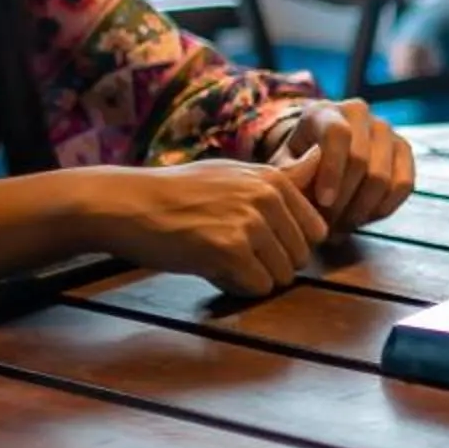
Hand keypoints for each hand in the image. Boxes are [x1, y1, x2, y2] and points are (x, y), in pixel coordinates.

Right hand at [92, 160, 329, 297]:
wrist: (127, 204)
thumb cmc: (179, 193)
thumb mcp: (235, 174)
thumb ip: (282, 176)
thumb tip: (321, 160)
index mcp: (273, 178)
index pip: (316, 230)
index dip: (286, 244)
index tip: (255, 239)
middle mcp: (267, 197)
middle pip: (300, 257)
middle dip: (270, 263)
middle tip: (231, 250)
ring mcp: (249, 222)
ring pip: (282, 276)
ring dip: (252, 277)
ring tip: (218, 257)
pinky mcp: (229, 250)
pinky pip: (257, 287)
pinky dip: (235, 287)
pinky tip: (210, 269)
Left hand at [271, 98, 415, 234]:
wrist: (321, 156)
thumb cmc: (298, 163)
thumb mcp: (283, 165)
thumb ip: (290, 170)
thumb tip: (309, 170)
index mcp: (325, 111)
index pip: (337, 134)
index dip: (332, 170)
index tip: (323, 202)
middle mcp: (359, 113)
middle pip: (361, 161)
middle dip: (344, 200)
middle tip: (327, 226)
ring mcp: (385, 130)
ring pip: (383, 177)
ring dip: (361, 210)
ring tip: (341, 227)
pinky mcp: (403, 149)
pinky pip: (404, 185)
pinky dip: (384, 208)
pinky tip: (363, 218)